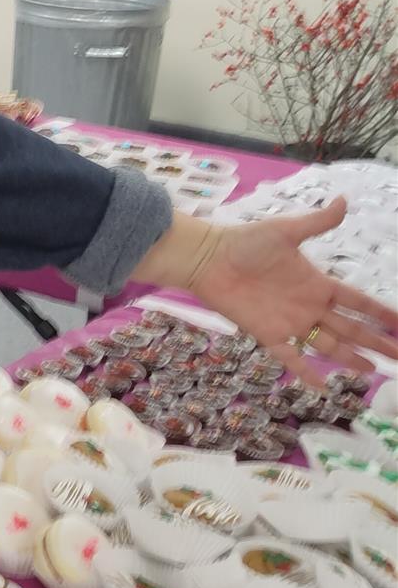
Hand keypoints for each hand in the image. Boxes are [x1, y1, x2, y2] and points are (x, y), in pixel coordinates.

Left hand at [181, 199, 397, 384]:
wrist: (207, 258)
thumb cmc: (244, 242)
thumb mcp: (286, 231)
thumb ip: (318, 222)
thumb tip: (345, 200)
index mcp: (317, 283)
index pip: (357, 302)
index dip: (381, 313)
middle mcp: (309, 306)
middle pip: (351, 328)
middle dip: (376, 342)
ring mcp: (290, 322)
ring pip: (329, 345)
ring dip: (351, 358)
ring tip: (374, 370)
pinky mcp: (267, 334)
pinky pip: (291, 356)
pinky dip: (306, 371)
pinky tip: (323, 387)